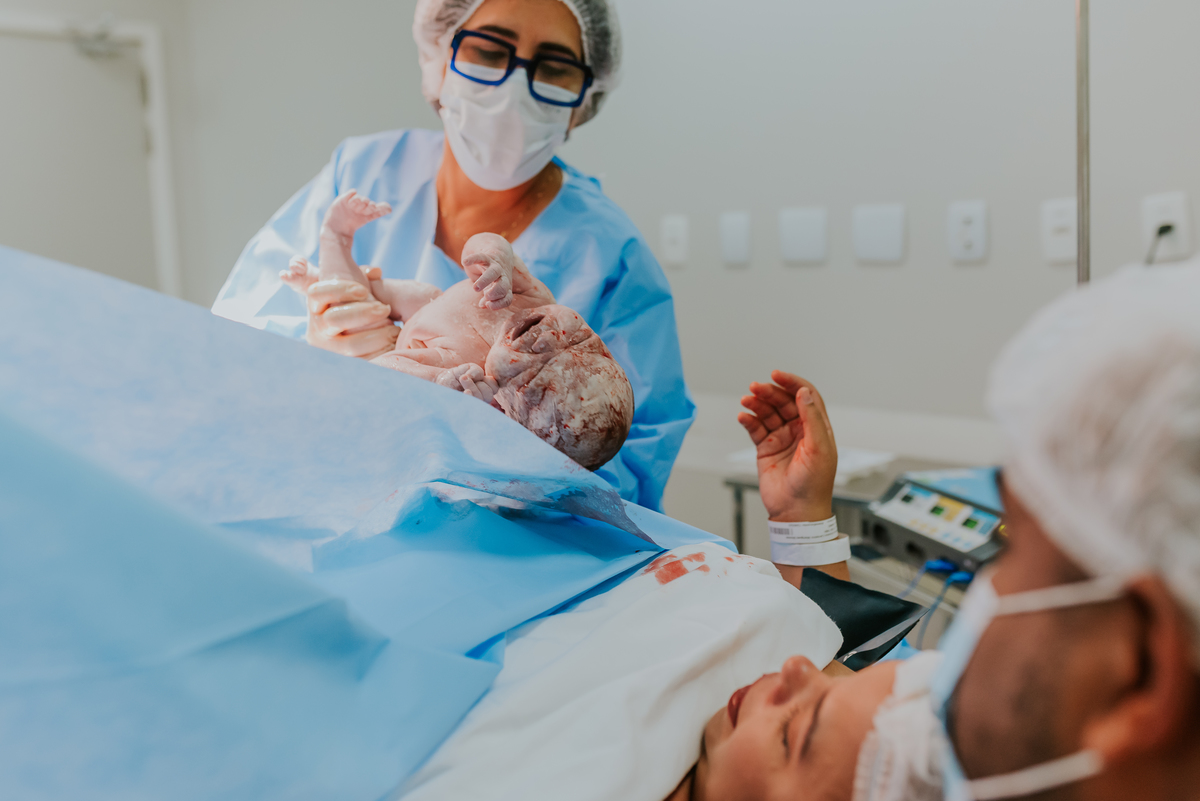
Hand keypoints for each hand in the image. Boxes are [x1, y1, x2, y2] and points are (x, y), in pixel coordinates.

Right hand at [305, 277, 396, 357]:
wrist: (366, 337)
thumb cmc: (359, 304)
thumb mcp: (357, 285)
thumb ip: (362, 272)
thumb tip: (375, 272)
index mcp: (315, 305)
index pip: (316, 293)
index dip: (339, 290)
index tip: (364, 291)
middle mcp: (316, 329)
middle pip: (334, 319)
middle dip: (363, 313)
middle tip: (385, 309)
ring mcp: (328, 350)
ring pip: (349, 346)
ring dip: (376, 336)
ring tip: (394, 329)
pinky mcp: (343, 365)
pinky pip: (362, 362)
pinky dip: (380, 353)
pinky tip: (393, 345)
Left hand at [436, 363, 499, 403]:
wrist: (441, 381)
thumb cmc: (456, 375)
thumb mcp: (469, 368)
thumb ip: (476, 370)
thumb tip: (477, 378)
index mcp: (485, 390)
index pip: (494, 388)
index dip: (487, 381)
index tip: (474, 376)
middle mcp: (480, 399)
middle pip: (488, 395)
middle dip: (478, 384)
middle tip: (464, 378)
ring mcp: (472, 406)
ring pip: (480, 400)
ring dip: (472, 387)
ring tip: (462, 379)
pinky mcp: (462, 410)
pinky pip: (471, 407)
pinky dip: (470, 398)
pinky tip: (465, 392)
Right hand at [462, 233, 514, 309]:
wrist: (499, 254)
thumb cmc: (494, 277)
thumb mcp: (491, 289)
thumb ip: (487, 299)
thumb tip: (483, 305)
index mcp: (505, 288)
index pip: (507, 299)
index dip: (500, 304)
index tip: (489, 305)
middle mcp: (502, 277)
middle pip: (503, 286)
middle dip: (495, 293)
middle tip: (486, 296)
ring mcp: (495, 266)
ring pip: (493, 272)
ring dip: (485, 280)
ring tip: (475, 288)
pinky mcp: (487, 257)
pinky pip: (480, 257)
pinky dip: (472, 259)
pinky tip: (464, 262)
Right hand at [737, 370, 836, 522]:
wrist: (796, 512)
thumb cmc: (814, 484)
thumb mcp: (818, 448)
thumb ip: (812, 418)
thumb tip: (804, 393)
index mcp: (816, 428)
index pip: (805, 396)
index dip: (792, 383)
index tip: (777, 375)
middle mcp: (799, 430)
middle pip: (783, 402)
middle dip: (770, 392)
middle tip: (755, 387)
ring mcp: (782, 438)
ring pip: (768, 413)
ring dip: (757, 404)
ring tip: (746, 400)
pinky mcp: (766, 449)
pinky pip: (756, 428)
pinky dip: (749, 420)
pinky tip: (743, 416)